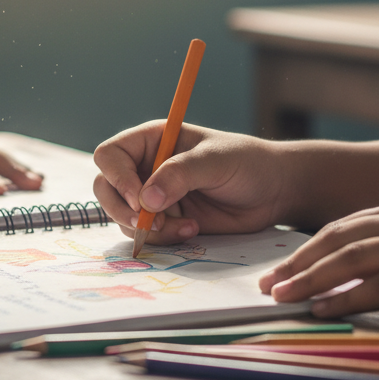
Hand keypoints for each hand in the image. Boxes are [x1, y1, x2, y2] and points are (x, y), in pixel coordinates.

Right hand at [93, 121, 289, 242]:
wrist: (273, 192)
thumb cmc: (247, 163)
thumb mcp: (215, 161)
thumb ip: (180, 175)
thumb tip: (146, 199)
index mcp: (151, 141)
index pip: (111, 155)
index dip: (118, 177)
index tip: (141, 199)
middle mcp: (144, 167)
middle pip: (106, 187)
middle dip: (122, 208)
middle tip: (148, 222)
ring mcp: (152, 196)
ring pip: (122, 215)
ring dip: (148, 228)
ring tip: (185, 225)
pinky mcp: (164, 220)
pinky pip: (145, 234)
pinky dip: (163, 238)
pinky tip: (192, 229)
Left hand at [259, 196, 378, 315]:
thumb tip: (356, 262)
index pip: (341, 227)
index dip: (305, 248)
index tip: (277, 268)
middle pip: (337, 240)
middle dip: (297, 262)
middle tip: (266, 284)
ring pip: (353, 259)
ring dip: (311, 278)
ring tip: (282, 296)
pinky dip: (348, 296)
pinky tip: (323, 308)